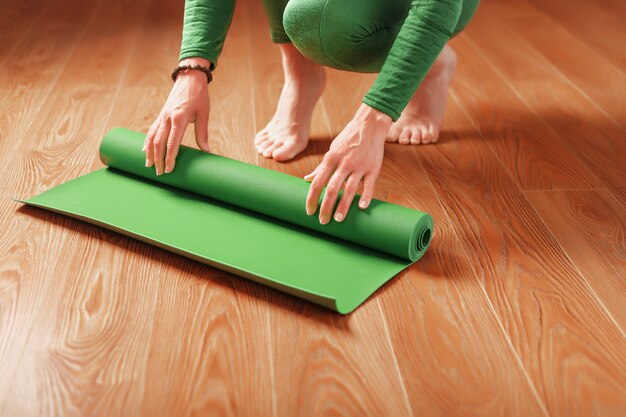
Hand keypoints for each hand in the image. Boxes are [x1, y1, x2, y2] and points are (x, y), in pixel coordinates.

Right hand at [144, 57, 210, 174]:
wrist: (189, 78)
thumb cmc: (199, 96)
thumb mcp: (204, 114)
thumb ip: (202, 133)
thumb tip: (207, 151)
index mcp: (179, 118)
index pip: (172, 142)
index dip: (170, 157)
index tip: (170, 169)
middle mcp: (168, 118)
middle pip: (159, 142)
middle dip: (158, 159)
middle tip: (160, 173)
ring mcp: (162, 116)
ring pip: (152, 137)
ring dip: (149, 152)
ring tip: (149, 166)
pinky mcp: (161, 115)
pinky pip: (151, 130)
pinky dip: (147, 141)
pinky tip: (145, 151)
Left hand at [305, 103, 391, 223]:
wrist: (369, 125)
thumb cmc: (348, 140)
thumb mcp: (332, 150)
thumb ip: (321, 167)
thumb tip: (307, 179)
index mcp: (330, 158)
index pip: (318, 182)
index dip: (312, 198)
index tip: (309, 211)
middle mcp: (343, 163)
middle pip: (332, 189)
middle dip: (326, 207)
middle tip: (322, 221)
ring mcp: (359, 166)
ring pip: (349, 189)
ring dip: (343, 206)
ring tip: (338, 219)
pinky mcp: (373, 168)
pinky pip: (369, 185)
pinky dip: (366, 196)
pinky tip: (362, 207)